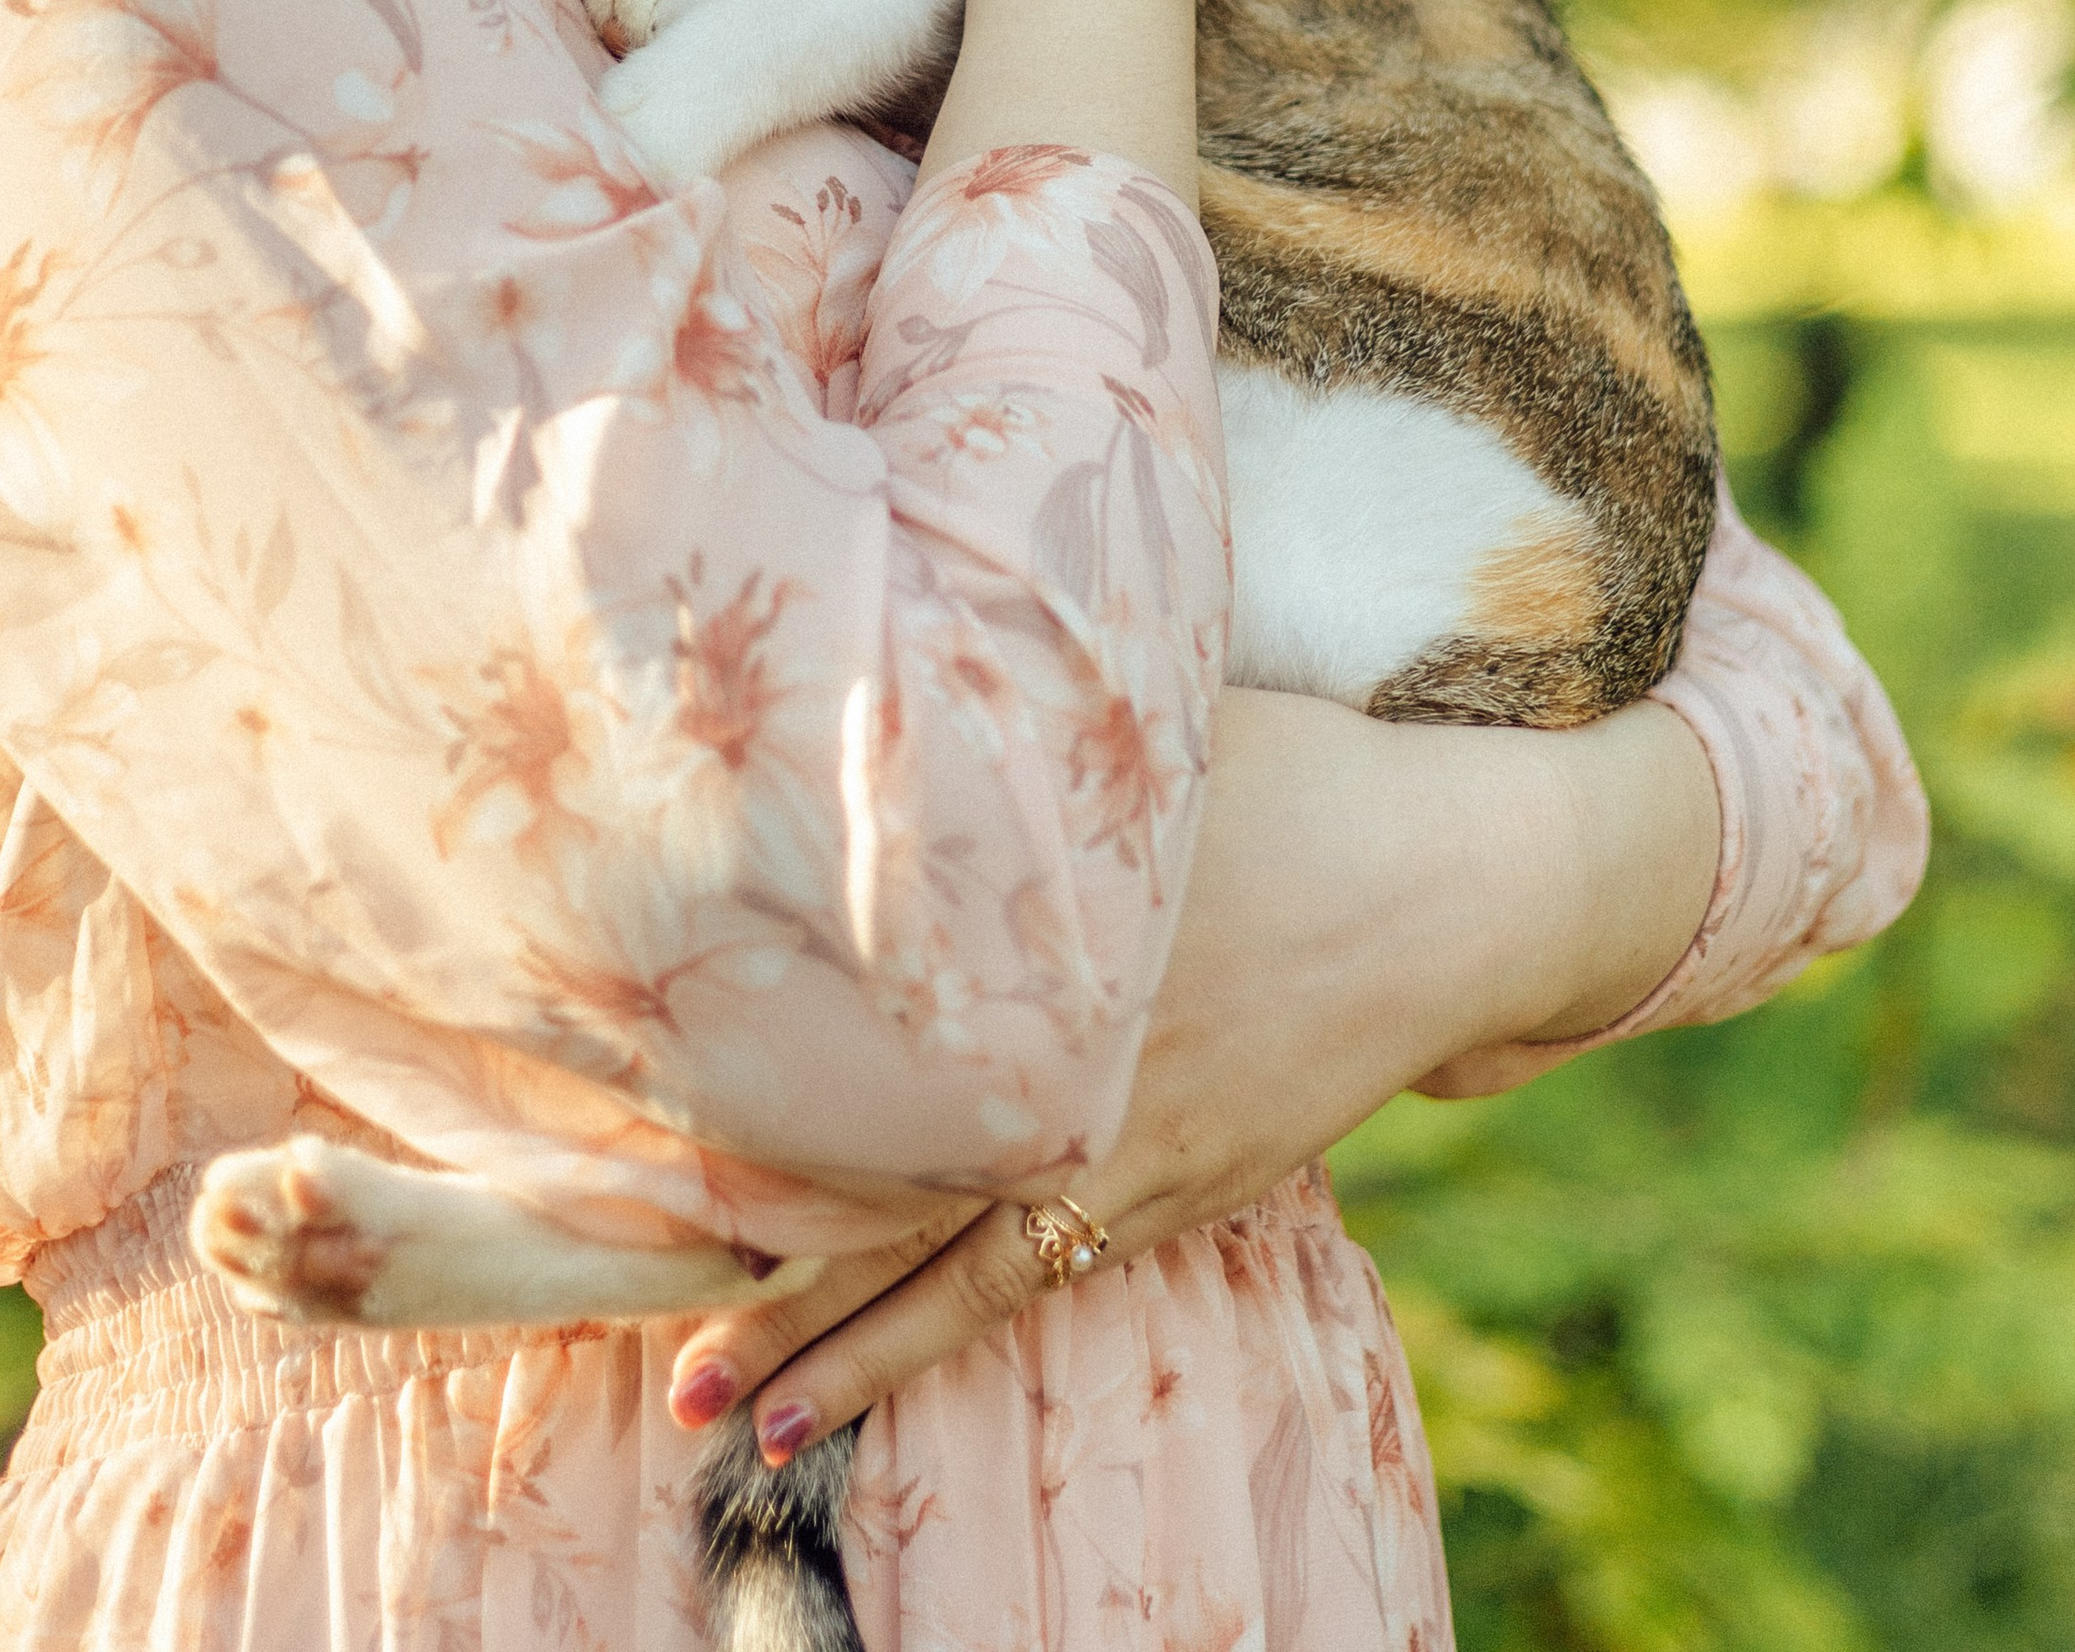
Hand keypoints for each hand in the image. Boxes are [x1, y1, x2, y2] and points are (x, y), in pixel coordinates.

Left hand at [662, 685, 1719, 1462]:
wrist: (1453, 881)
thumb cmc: (1302, 775)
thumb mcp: (1153, 730)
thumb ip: (1023, 737)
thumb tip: (897, 679)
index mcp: (1039, 948)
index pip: (862, 1037)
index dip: (746, 1097)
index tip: (641, 1146)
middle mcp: (1065, 1064)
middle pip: (882, 1181)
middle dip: (764, 1263)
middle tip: (650, 1339)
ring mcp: (1122, 1143)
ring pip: (947, 1265)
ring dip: (836, 1341)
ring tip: (730, 1415)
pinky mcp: (1172, 1188)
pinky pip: (1033, 1279)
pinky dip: (936, 1337)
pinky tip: (855, 1403)